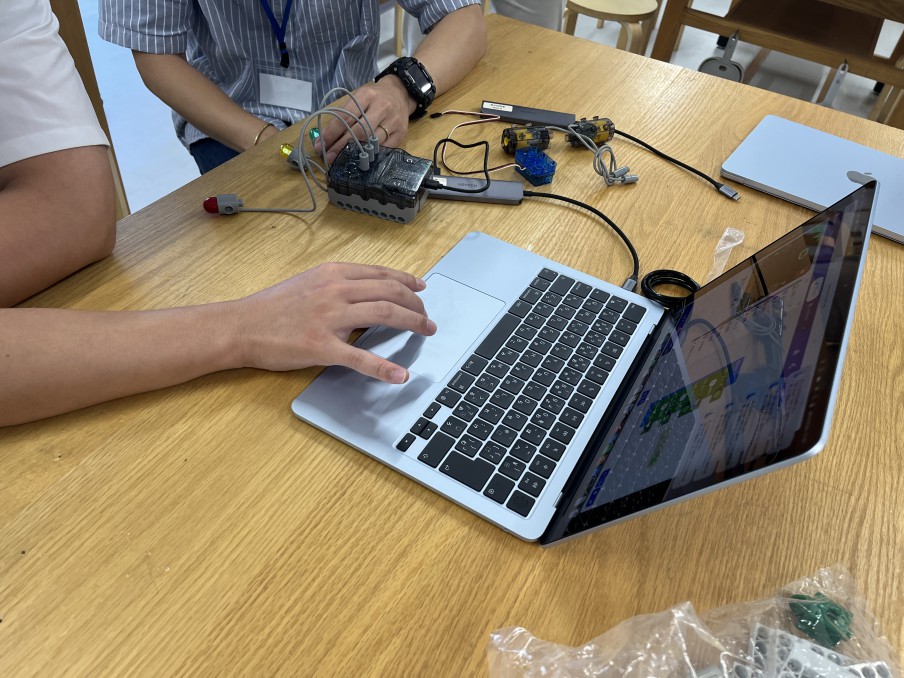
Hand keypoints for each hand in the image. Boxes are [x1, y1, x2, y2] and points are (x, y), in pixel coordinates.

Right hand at [231, 263, 435, 382]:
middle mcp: (335, 290)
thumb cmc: (271, 307)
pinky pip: (360, 357)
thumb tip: (364, 293)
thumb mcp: (307, 283)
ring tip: (426, 331)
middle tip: (426, 317)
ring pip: (384, 315)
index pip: (380, 274)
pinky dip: (384, 367)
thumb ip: (336, 286)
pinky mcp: (322, 346)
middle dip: (416, 304)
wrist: (241, 325)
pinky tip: (399, 374)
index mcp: (332, 274)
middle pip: (389, 292)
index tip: (421, 287)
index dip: (406, 280)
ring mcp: (330, 318)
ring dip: (412, 323)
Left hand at [317, 78, 414, 163]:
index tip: (320, 145)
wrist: (400, 94)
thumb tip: (324, 138)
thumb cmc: (374, 98)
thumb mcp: (358, 98)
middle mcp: (381, 107)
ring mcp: (393, 121)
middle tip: (328, 158)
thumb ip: (343, 114)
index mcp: (366, 96)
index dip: (331, 133)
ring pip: (372, 142)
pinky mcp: (401, 133)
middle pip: (358, 132)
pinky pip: (384, 149)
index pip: (345, 116)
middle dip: (341, 147)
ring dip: (354, 154)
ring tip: (342, 161)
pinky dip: (371, 155)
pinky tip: (360, 160)